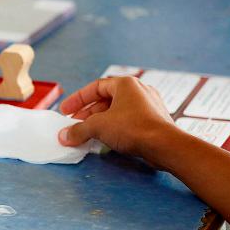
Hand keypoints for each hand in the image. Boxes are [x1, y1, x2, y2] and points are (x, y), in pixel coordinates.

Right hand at [58, 76, 175, 158]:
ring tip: (87, 133)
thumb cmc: (134, 128)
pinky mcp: (153, 121)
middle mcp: (138, 91)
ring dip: (99, 122)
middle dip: (87, 114)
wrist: (165, 146)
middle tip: (74, 125)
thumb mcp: (98, 127)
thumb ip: (78, 129)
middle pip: (105, 100)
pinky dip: (113, 127)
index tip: (65, 110)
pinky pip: (127, 121)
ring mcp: (148, 105)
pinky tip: (106, 139)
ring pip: (116, 111)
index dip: (77, 99)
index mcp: (125, 84)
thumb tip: (64, 135)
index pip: (95, 88)